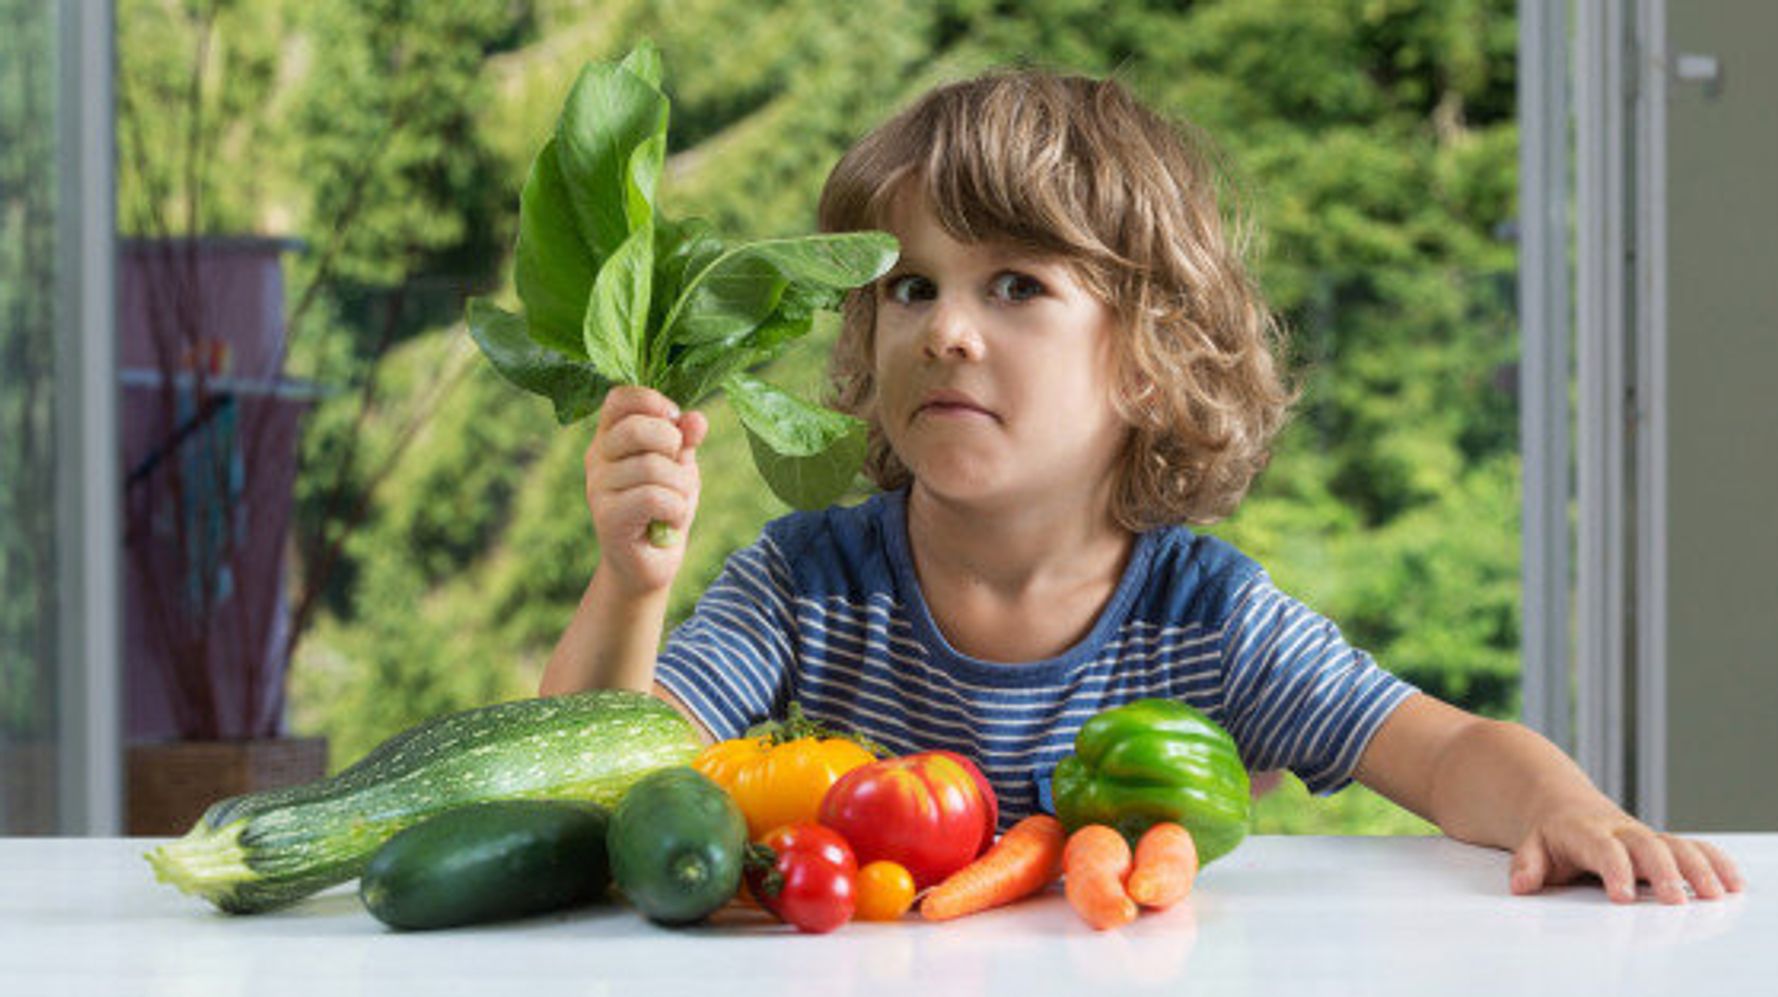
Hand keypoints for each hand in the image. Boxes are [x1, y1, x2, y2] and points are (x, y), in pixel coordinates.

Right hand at [584, 386, 707, 595]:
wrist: (651, 563)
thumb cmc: (664, 508)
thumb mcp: (680, 466)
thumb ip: (686, 439)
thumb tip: (697, 419)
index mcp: (610, 437)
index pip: (619, 397)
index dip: (651, 400)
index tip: (673, 420)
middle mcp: (597, 457)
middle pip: (639, 428)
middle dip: (674, 445)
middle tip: (676, 470)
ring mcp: (598, 487)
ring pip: (654, 467)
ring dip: (680, 487)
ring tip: (673, 503)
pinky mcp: (607, 517)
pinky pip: (654, 497)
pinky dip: (675, 509)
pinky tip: (667, 521)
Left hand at [1509, 800, 1745, 903]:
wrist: (1564, 805)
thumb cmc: (1551, 835)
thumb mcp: (1532, 845)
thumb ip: (1527, 863)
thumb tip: (1522, 884)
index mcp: (1587, 832)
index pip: (1603, 850)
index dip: (1615, 871)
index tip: (1622, 897)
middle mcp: (1621, 831)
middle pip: (1648, 846)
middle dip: (1663, 872)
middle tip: (1675, 901)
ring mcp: (1644, 837)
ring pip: (1677, 845)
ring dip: (1699, 868)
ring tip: (1717, 894)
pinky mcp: (1662, 844)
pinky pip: (1693, 848)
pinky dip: (1714, 862)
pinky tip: (1732, 883)